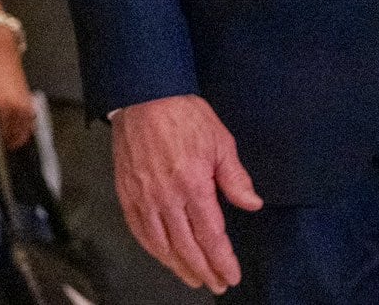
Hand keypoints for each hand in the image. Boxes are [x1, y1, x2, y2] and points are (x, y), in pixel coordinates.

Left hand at [0, 27, 34, 149]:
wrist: (0, 50)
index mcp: (4, 106)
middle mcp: (19, 108)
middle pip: (10, 139)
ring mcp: (26, 106)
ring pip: (20, 135)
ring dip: (10, 137)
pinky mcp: (30, 104)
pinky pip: (27, 127)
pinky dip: (19, 130)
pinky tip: (8, 127)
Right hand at [113, 95, 261, 292]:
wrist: (144, 95)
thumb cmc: (182, 113)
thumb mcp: (220, 141)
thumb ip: (235, 178)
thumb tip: (252, 203)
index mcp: (193, 185)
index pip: (211, 235)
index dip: (222, 260)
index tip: (230, 275)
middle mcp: (166, 197)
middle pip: (187, 247)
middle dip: (204, 270)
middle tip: (216, 283)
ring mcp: (143, 197)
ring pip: (162, 244)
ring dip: (179, 266)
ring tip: (193, 277)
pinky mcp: (126, 192)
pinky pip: (139, 230)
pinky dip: (152, 248)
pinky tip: (163, 255)